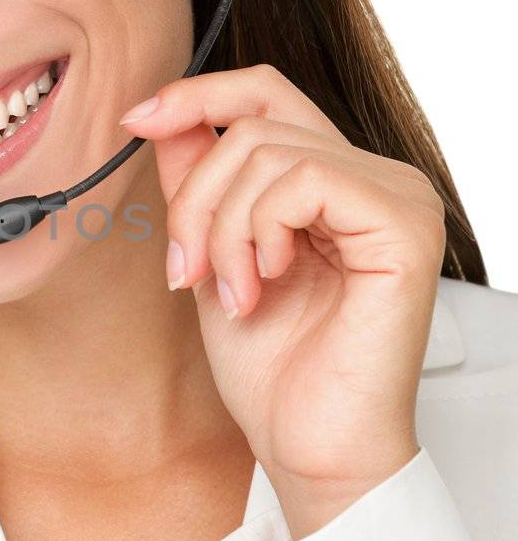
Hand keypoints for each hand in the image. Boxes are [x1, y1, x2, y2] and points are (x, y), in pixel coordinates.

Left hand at [119, 64, 447, 537]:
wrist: (309, 447)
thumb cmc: (273, 369)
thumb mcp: (212, 255)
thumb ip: (198, 183)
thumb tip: (163, 115)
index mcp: (336, 180)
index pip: (268, 93)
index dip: (197, 95)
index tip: (134, 120)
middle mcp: (376, 178)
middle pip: (255, 122)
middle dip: (195, 197)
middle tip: (183, 271)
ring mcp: (397, 197)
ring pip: (268, 150)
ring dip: (222, 228)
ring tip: (229, 293)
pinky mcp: (405, 225)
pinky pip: (307, 179)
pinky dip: (260, 231)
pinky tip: (264, 284)